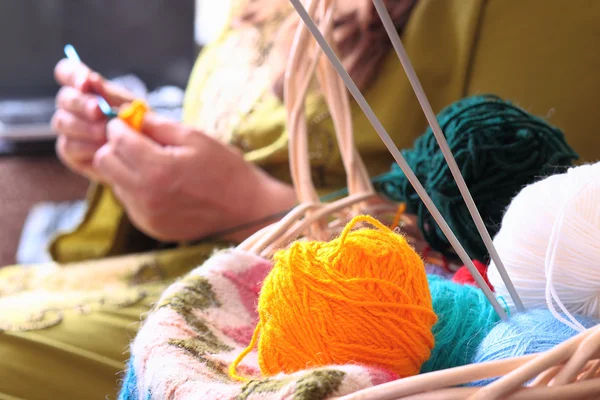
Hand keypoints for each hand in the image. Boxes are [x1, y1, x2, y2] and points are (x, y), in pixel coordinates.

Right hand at [52, 59, 134, 180]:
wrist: (146, 154)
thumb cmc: (136, 123)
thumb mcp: (128, 106)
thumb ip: (109, 93)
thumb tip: (92, 79)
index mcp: (84, 88)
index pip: (66, 72)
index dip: (72, 75)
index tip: (85, 83)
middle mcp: (71, 106)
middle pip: (64, 98)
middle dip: (82, 103)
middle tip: (99, 111)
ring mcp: (68, 128)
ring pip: (62, 122)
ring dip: (85, 127)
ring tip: (106, 133)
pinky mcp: (69, 151)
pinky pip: (68, 146)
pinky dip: (86, 147)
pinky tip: (102, 149)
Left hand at [94, 112, 296, 241]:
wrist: (245, 209)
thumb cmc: (225, 168)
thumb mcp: (195, 137)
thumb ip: (157, 125)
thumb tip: (129, 115)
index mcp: (158, 169)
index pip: (116, 140)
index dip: (120, 126)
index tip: (132, 124)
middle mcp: (146, 195)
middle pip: (105, 161)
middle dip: (117, 147)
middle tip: (139, 143)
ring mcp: (146, 214)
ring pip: (114, 181)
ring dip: (126, 169)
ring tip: (155, 166)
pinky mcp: (150, 226)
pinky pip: (129, 201)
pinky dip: (137, 189)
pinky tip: (162, 186)